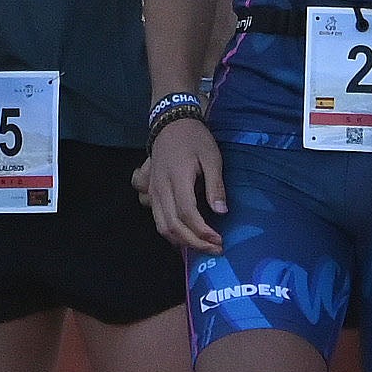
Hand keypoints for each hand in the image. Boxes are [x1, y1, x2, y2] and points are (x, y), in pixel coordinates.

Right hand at [141, 119, 226, 254]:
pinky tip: (184, 237)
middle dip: (194, 243)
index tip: (219, 240)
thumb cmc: (194, 138)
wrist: (171, 122)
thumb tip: (221, 212)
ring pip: (161, 226)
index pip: (187, 214)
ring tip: (201, 246)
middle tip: (214, 249)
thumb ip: (215, 185)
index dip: (202, 232)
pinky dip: (170, 233)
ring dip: (181, 242)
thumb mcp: (212, 156)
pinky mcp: (150, 192)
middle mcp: (161, 188)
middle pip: (173, 226)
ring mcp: (153, 191)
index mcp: (177, 178)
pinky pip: (157, 219)